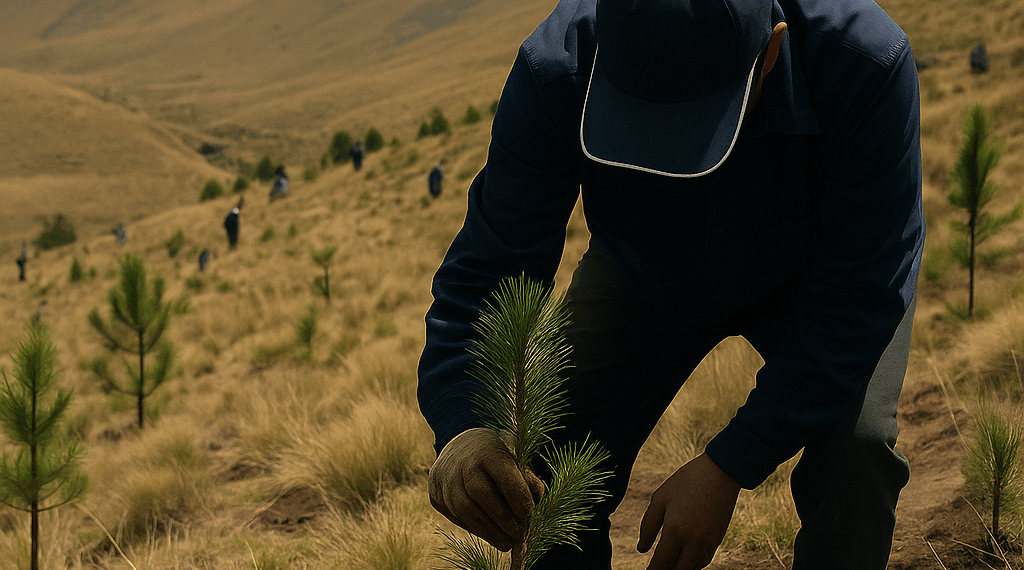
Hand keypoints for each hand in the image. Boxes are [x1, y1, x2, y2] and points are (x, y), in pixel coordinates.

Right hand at [428, 428, 545, 550]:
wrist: (460, 445)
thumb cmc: (495, 454)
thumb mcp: (515, 456)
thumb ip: (527, 478)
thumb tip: (534, 506)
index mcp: (486, 449)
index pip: (503, 474)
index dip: (517, 496)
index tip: (529, 513)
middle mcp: (461, 462)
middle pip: (480, 494)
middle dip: (502, 519)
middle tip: (520, 535)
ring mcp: (444, 478)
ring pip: (464, 510)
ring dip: (488, 531)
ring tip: (506, 543)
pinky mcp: (434, 493)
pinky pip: (454, 516)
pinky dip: (474, 528)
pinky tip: (489, 534)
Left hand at [637, 453, 741, 569]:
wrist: (720, 473)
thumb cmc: (686, 482)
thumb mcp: (660, 499)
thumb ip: (648, 526)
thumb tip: (641, 549)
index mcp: (675, 532)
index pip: (661, 564)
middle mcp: (693, 543)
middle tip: (655, 568)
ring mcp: (707, 544)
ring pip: (691, 569)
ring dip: (678, 568)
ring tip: (667, 564)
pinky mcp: (717, 541)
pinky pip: (702, 562)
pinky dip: (691, 564)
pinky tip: (683, 559)